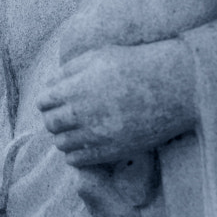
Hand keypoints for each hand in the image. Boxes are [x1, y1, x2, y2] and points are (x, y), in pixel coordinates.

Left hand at [38, 37, 196, 166]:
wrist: (173, 86)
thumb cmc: (136, 65)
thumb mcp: (98, 56)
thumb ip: (69, 70)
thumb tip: (49, 84)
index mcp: (76, 87)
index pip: (44, 101)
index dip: (47, 101)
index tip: (56, 100)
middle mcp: (82, 112)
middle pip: (50, 123)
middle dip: (53, 119)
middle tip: (64, 116)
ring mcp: (96, 134)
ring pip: (61, 144)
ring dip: (63, 137)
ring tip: (75, 130)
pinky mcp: (110, 151)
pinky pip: (78, 160)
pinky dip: (75, 153)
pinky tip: (85, 143)